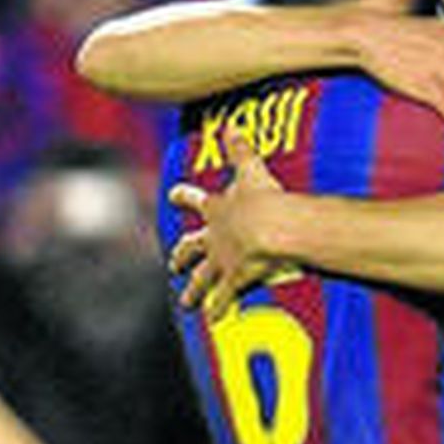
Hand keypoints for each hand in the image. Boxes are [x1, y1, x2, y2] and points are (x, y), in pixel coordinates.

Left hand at [169, 130, 289, 319]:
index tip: (173, 194)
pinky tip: (213, 318)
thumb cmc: (264, 197)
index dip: (185, 196)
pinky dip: (219, 309)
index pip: (196, 200)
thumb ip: (239, 147)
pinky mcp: (234, 281)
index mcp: (216, 208)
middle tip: (173, 262)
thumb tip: (228, 124)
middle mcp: (213, 237)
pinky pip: (225, 299)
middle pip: (192, 247)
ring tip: (186, 302)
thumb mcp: (251, 167)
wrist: (271, 229)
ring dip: (193, 291)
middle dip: (183, 255)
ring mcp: (221, 262)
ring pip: (202, 280)